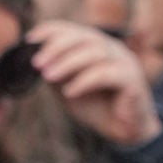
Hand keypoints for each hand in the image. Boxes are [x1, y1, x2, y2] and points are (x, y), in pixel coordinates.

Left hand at [31, 20, 159, 146]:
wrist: (125, 131)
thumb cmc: (97, 107)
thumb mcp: (68, 88)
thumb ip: (55, 74)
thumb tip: (35, 62)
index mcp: (98, 46)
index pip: (74, 30)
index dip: (52, 30)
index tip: (30, 39)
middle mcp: (113, 49)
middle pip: (84, 37)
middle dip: (57, 47)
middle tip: (37, 63)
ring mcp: (124, 62)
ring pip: (95, 53)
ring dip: (67, 63)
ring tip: (48, 77)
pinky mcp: (132, 80)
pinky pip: (106, 74)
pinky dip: (85, 81)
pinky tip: (70, 92)